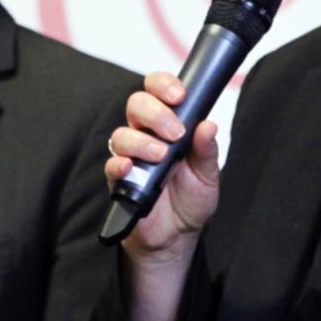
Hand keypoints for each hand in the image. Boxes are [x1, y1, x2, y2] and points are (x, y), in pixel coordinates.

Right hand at [105, 71, 221, 258]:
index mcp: (167, 125)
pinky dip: (119, 163)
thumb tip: (208, 124)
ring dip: (142, 141)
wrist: (177, 235)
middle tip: (175, 133)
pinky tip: (131, 167)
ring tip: (161, 156)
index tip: (180, 96)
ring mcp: (130, 156)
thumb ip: (207, 150)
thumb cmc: (190, 199)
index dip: (164, 85)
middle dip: (156, 113)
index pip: (156, 91)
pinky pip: (111, 165)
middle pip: (136, 104)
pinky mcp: (119, 180)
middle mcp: (145, 135)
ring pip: (121, 133)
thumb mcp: (208, 174)